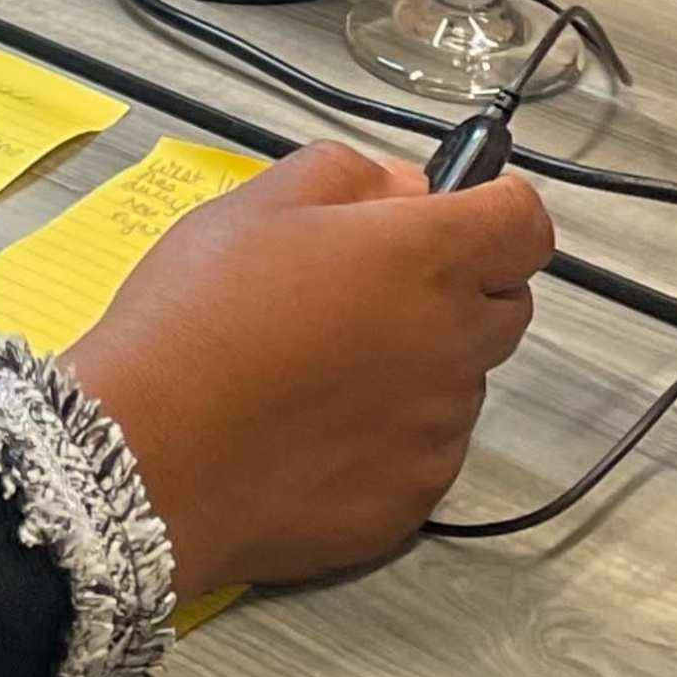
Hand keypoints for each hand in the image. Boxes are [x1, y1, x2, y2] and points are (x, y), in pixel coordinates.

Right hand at [71, 142, 553, 603]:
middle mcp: (454, 345)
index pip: (526, 224)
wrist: (150, 457)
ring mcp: (440, 432)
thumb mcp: (253, 205)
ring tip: (319, 369)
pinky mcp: (415, 501)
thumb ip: (348, 175)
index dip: (495, 210)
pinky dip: (388, 436)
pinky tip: (312, 430)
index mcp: (425, 259)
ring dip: (418, 363)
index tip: (450, 214)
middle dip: (459, 287)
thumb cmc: (195, 316)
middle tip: (366, 289)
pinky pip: (424, 451)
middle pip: (505, 304)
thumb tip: (406, 190)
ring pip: (461, 380)